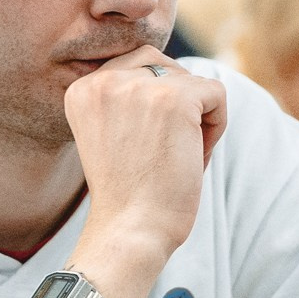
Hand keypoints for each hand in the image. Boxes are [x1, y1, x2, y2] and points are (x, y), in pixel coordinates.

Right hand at [65, 46, 226, 297]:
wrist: (130, 231)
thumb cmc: (127, 193)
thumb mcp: (111, 133)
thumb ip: (127, 98)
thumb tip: (172, 71)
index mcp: (82, 88)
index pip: (134, 67)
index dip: (151, 106)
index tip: (142, 147)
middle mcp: (105, 79)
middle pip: (163, 67)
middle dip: (175, 105)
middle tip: (164, 151)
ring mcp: (140, 86)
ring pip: (190, 82)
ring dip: (195, 119)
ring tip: (178, 157)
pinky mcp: (176, 98)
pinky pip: (216, 94)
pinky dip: (216, 127)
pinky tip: (195, 157)